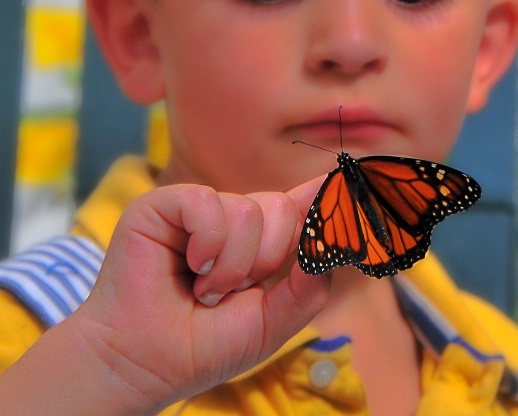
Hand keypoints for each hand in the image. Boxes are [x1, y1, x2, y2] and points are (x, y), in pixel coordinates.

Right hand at [0, 180, 329, 415]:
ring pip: (248, 209)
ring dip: (232, 264)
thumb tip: (326, 248)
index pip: (298, 207)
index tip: (350, 177)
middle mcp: (230, 218)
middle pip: (280, 207)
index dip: (324, 193)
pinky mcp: (164, 204)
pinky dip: (207, 244)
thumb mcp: (269, 324)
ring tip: (203, 287)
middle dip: (266, 259)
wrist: (143, 362)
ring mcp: (198, 208)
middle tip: (231, 290)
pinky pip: (208, 203)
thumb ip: (305, 288)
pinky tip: (189, 266)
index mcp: (256, 243)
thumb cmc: (201, 345)